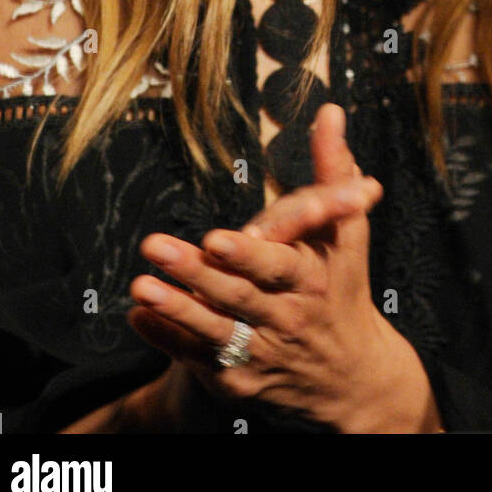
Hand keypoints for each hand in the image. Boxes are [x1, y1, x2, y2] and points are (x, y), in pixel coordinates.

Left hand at [128, 105, 440, 430]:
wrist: (351, 375)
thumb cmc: (344, 285)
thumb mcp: (348, 228)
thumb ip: (332, 168)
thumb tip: (329, 112)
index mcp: (312, 279)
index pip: (276, 267)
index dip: (245, 255)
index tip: (215, 238)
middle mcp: (287, 318)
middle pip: (236, 296)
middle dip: (194, 273)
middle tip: (155, 247)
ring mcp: (263, 352)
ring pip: (214, 330)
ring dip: (175, 308)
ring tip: (141, 286)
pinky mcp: (240, 379)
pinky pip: (199, 358)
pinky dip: (168, 339)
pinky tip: (139, 316)